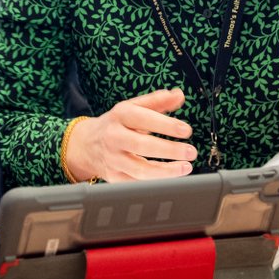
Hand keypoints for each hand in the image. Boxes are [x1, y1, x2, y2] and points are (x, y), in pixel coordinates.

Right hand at [65, 88, 196, 181]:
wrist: (87, 144)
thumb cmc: (117, 124)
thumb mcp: (133, 107)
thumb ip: (157, 101)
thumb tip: (179, 95)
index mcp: (120, 115)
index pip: (144, 118)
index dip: (166, 125)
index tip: (186, 130)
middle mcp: (114, 137)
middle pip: (141, 145)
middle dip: (169, 149)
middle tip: (191, 151)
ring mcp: (113, 159)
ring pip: (140, 169)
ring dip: (166, 171)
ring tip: (186, 167)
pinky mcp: (114, 177)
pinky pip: (137, 183)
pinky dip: (156, 181)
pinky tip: (172, 177)